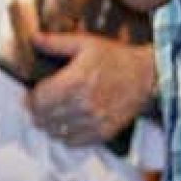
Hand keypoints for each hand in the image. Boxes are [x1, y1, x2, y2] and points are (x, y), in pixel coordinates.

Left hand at [25, 32, 153, 145]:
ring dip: (50, 123)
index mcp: (75, 80)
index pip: (37, 99)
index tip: (34, 93)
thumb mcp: (87, 43)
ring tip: (56, 113)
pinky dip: (66, 135)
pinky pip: (72, 142)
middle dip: (38, 111)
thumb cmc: (116, 58)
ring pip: (54, 132)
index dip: (31, 97)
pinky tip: (71, 122)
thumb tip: (33, 38)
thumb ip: (57, 42)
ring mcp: (93, 120)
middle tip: (44, 103)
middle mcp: (82, 104)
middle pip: (43, 117)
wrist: (149, 76)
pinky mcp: (103, 132)